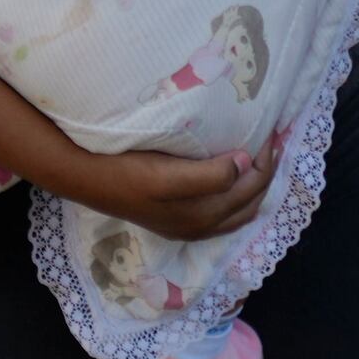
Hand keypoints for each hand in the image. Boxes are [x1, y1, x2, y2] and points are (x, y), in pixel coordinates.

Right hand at [43, 135, 277, 241]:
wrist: (88, 178)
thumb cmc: (127, 172)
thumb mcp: (167, 175)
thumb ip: (210, 176)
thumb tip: (245, 164)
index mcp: (203, 218)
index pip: (251, 190)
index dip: (266, 162)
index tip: (270, 131)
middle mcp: (200, 228)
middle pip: (249, 203)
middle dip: (265, 173)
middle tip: (270, 140)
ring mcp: (187, 226)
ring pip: (237, 211)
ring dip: (252, 185)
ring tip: (257, 156)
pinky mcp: (174, 219)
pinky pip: (220, 211)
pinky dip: (235, 194)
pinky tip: (229, 175)